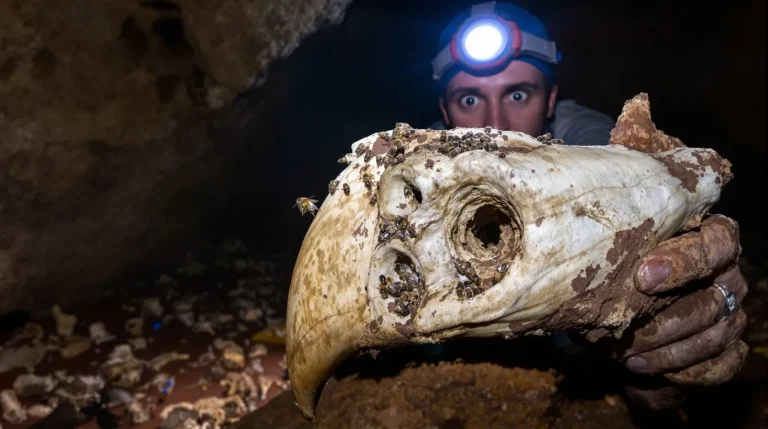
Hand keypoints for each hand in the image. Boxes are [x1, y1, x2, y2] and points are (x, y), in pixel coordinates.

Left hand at [616, 214, 749, 408]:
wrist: (616, 312)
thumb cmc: (616, 274)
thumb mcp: (613, 259)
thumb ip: (616, 258)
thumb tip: (596, 277)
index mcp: (710, 239)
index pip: (717, 244)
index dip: (684, 262)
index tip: (642, 278)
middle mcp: (727, 277)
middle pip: (710, 304)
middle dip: (662, 324)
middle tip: (623, 333)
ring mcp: (732, 315)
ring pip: (714, 339)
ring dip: (667, 354)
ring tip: (627, 358)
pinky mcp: (729, 349)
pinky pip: (719, 368)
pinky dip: (683, 375)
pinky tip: (648, 374)